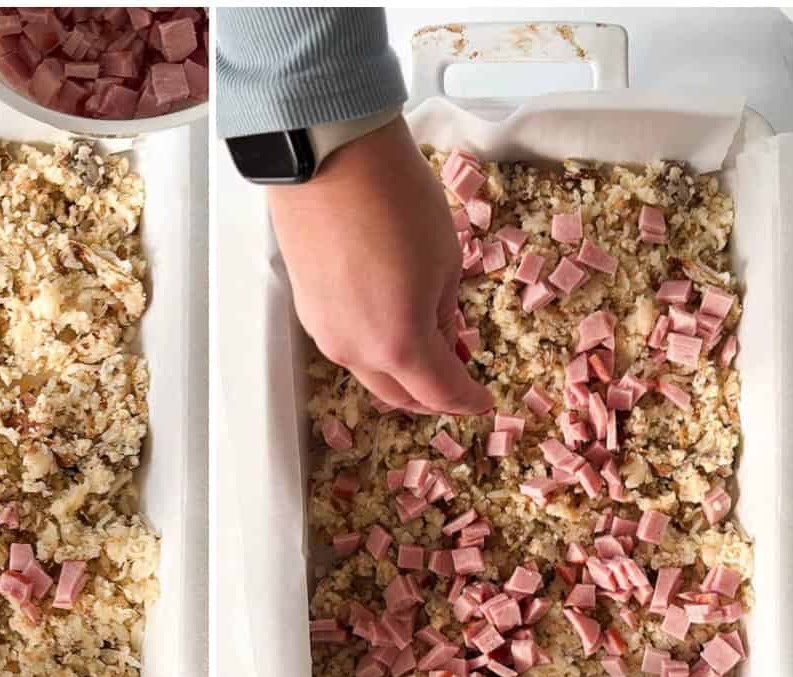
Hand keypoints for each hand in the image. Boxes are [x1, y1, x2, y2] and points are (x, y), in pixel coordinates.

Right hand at [268, 117, 492, 414]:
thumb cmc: (396, 202)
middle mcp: (355, 352)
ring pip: (369, 373)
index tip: (484, 400)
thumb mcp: (445, 260)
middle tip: (457, 380)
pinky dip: (373, 347)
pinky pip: (347, 344)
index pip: (441, 393)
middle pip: (399, 395)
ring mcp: (325, 334)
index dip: (468, 400)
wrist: (327, 159)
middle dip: (432, 395)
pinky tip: (389, 323)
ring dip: (400, 372)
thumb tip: (444, 336)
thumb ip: (446, 312)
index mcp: (399, 345)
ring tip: (426, 346)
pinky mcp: (307, 310)